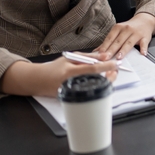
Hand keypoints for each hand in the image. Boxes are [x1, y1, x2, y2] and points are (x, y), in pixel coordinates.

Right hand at [0, 53, 118, 97]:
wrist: (38, 80)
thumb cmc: (54, 67)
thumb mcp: (69, 57)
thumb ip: (88, 57)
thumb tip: (104, 55)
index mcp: (70, 72)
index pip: (92, 69)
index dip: (106, 66)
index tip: (116, 63)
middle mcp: (71, 83)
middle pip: (95, 81)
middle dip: (109, 76)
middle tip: (116, 70)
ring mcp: (71, 93)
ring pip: (93, 88)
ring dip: (104, 81)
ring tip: (110, 74)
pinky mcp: (71, 98)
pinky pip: (87, 93)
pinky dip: (95, 87)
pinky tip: (100, 82)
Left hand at [96, 11, 154, 58]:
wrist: (144, 21)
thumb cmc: (129, 28)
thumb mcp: (118, 31)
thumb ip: (108, 41)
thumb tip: (96, 51)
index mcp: (118, 28)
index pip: (110, 38)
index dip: (104, 46)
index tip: (99, 54)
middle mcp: (127, 29)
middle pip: (118, 41)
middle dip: (111, 50)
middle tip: (106, 58)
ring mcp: (136, 33)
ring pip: (129, 43)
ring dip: (124, 50)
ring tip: (119, 57)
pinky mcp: (145, 37)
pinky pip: (144, 43)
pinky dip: (143, 48)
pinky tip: (142, 53)